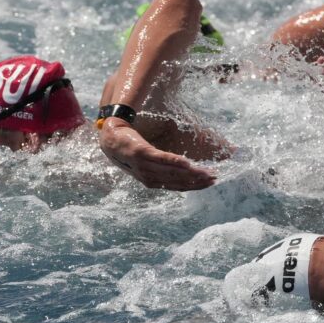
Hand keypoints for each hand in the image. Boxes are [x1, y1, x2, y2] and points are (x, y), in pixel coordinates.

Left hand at [98, 118, 216, 190]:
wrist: (110, 136)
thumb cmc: (130, 148)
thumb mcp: (148, 161)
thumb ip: (166, 165)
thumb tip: (184, 168)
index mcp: (151, 181)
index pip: (177, 186)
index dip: (195, 186)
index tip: (210, 183)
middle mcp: (148, 177)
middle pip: (177, 181)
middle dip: (197, 181)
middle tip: (213, 178)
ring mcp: (144, 166)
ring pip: (171, 172)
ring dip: (191, 174)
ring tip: (206, 172)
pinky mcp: (140, 152)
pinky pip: (161, 159)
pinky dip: (174, 162)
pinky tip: (187, 163)